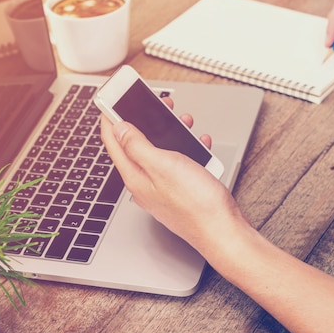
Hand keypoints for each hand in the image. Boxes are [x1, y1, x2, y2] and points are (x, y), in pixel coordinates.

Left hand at [99, 98, 248, 252]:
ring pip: (159, 153)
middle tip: (153, 103)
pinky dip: (187, 150)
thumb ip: (137, 145)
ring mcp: (162, 189)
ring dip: (169, 133)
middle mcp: (145, 184)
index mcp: (135, 176)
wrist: (223, 231)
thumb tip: (118, 128)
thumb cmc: (196, 204)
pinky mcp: (180, 192)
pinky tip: (198, 145)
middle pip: (135, 145)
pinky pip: (178, 164)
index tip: (110, 101)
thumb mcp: (163, 165)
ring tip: (182, 121)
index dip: (109, 118)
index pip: (113, 142)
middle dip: (144, 121)